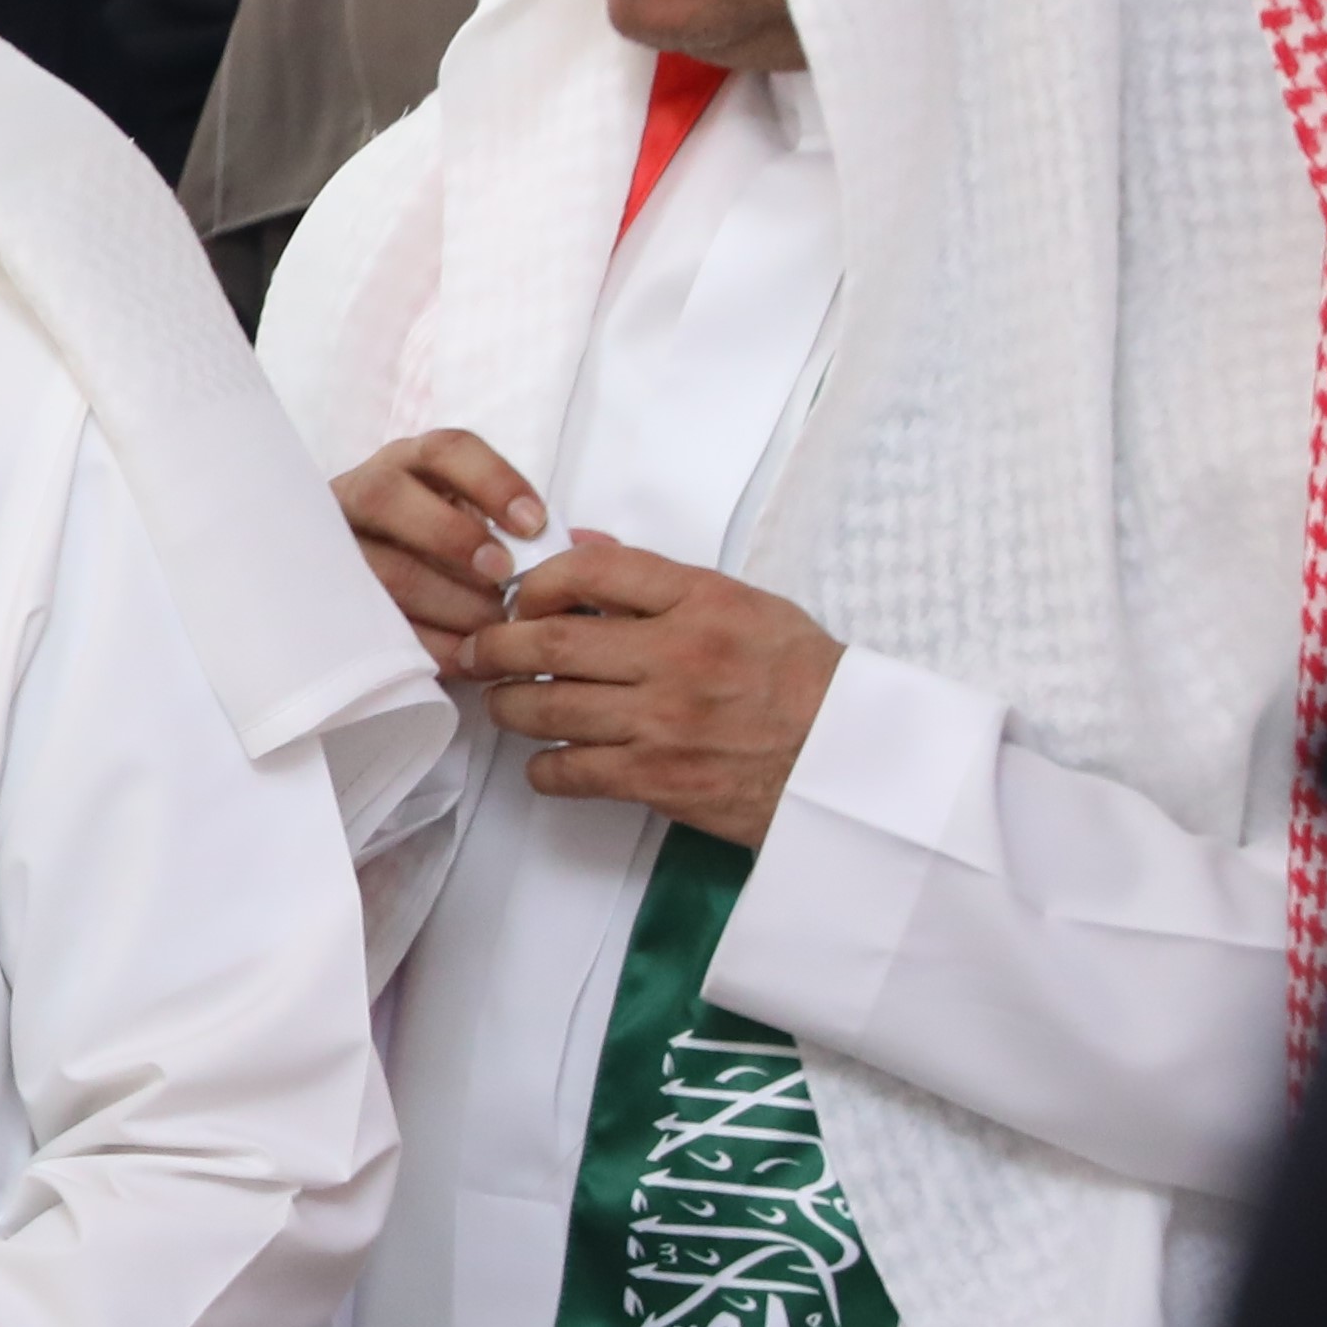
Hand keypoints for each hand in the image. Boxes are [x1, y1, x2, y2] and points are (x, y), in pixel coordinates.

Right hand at [334, 428, 544, 674]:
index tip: (535, 523)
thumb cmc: (444, 553)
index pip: (447, 451)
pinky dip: (419, 640)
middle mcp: (363, 492)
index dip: (492, 482)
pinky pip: (366, 622)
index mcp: (411, 465)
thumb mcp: (484, 528)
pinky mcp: (326, 598)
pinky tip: (461, 657)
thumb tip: (600, 547)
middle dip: (451, 536)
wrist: (367, 585)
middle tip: (501, 575)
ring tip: (488, 628)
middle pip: (389, 496)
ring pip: (376, 565)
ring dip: (440, 598)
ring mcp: (333, 545)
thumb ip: (536, 536)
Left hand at [469, 535, 843, 846]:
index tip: (520, 599)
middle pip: (550, 642)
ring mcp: (664, 721)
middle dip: (494, 646)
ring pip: (546, 708)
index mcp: (702, 601)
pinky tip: (548, 762)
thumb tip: (583, 547)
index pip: (592, 570)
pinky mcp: (658, 780)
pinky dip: (544, 768)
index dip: (537, 582)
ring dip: (509, 707)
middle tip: (474, 652)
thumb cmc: (802, 678)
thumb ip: (660, 581)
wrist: (852, 760)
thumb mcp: (746, 605)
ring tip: (506, 704)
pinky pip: (570, 772)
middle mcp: (677, 656)